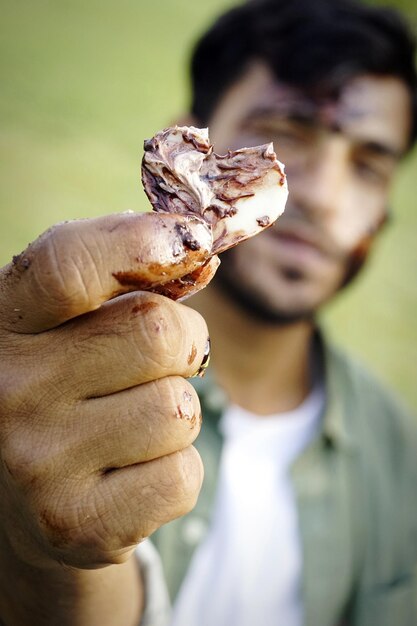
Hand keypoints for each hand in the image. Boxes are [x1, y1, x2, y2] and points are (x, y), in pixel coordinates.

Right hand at [0, 212, 208, 570]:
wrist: (25, 497)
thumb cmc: (67, 386)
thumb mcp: (72, 325)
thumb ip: (127, 280)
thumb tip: (198, 250)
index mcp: (6, 324)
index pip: (69, 267)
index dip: (140, 243)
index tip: (192, 238)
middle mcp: (8, 390)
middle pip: (157, 333)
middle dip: (186, 342)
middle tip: (165, 358)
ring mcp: (37, 463)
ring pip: (178, 409)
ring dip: (178, 413)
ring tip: (132, 424)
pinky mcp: (76, 524)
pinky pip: (182, 476)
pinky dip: (177, 470)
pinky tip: (133, 472)